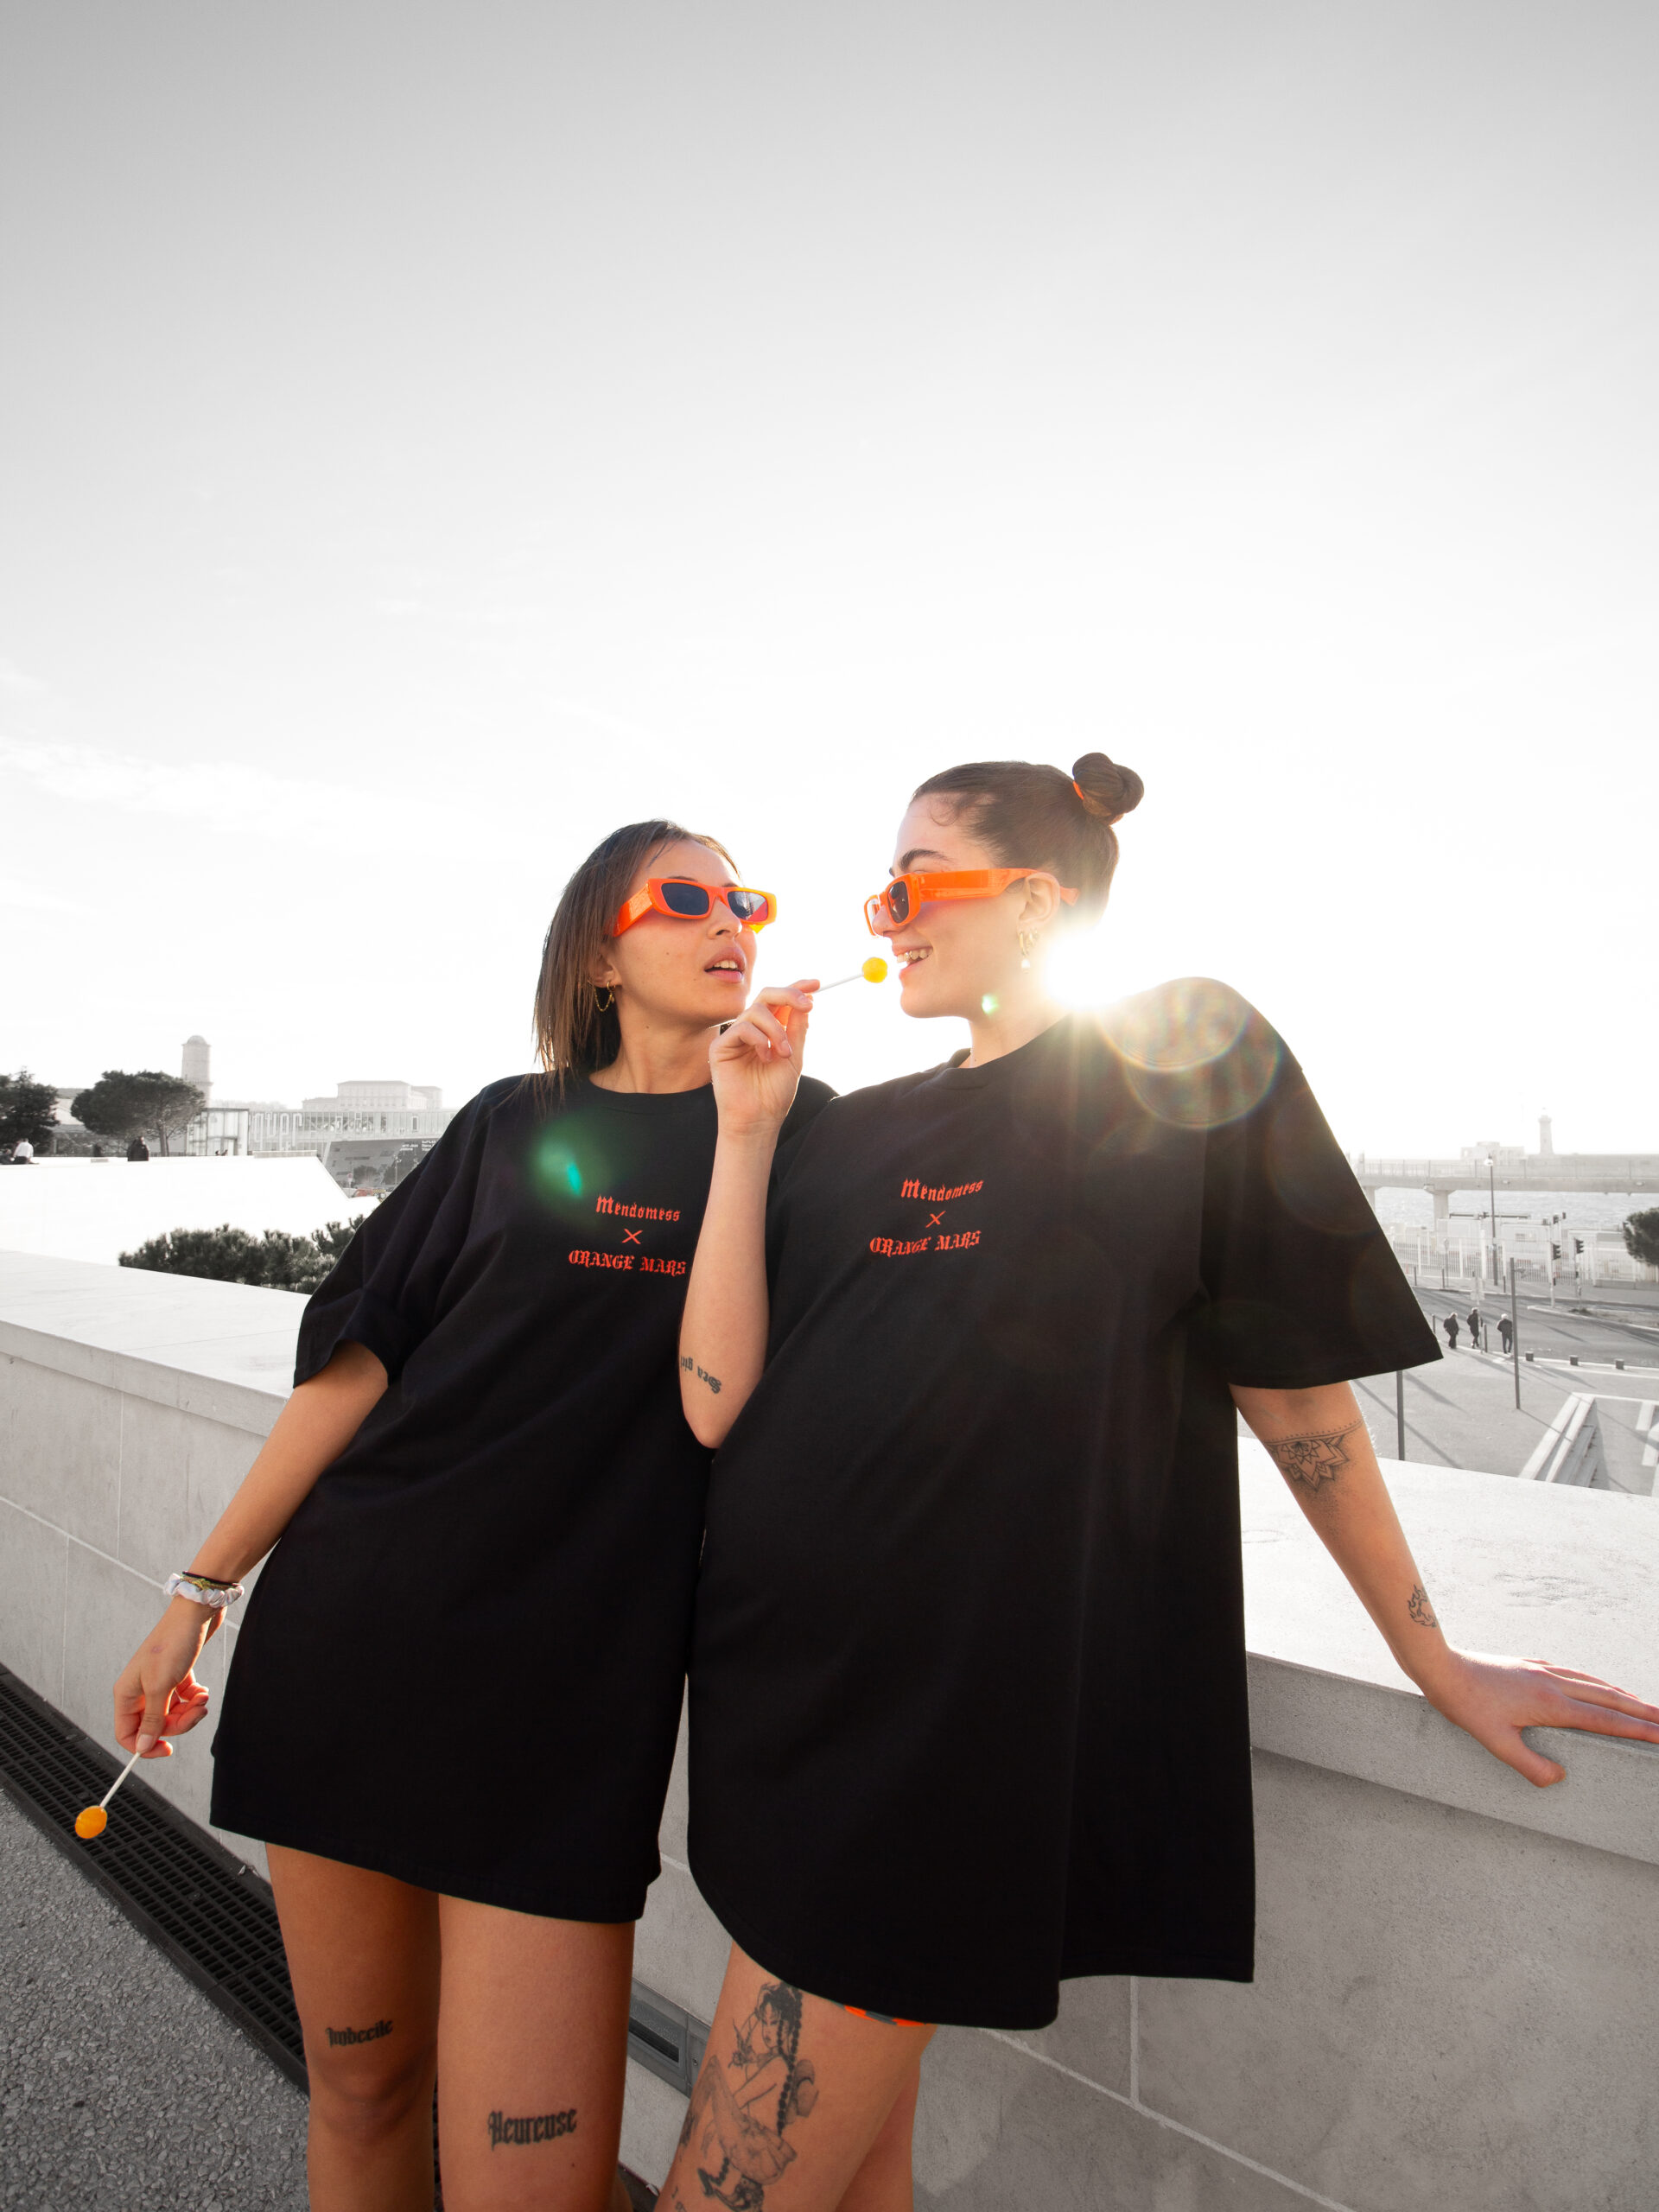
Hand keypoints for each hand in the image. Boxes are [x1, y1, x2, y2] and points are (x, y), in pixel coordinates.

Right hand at [114, 1597, 220, 1757]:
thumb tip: (141, 1747)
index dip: (145, 1746)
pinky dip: (194, 1698)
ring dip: (190, 1711)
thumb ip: (152, 1719)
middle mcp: (140, 1690)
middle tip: (197, 1712)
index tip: (168, 1749)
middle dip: (179, 1724)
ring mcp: (158, 1683)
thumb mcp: (161, 1686)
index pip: (127, 1734)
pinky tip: (202, 1690)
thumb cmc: (174, 1644)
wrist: (196, 1613)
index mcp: (127, 1694)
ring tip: (202, 1698)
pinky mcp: (175, 1676)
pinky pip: (183, 1700)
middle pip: (155, 1726)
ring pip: (172, 1714)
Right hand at [709, 981, 817, 1137]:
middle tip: (807, 1004)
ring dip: (776, 1029)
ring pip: (756, 1010)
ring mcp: (735, 1037)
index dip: (797, 988)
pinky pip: (742, 1028)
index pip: (781, 1002)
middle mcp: (752, 1030)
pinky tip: (765, 1057)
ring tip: (784, 1053)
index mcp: (770, 1030)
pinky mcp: (721, 1047)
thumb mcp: (794, 1057)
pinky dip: (759, 1039)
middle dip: (789, 994)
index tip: (816, 984)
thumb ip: (797, 1029)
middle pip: (766, 996)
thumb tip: (806, 1001)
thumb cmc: (775, 1093)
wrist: (759, 1120)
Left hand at [1419, 1649, 1658, 1786]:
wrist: (1443, 1668)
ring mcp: (1542, 1670)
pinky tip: (1594, 1685)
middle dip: (1641, 1710)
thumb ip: (1530, 1766)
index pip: (1605, 1719)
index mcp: (1550, 1704)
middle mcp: (1552, 1682)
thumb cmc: (1467, 1707)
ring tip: (1641, 1705)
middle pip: (1608, 1697)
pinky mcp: (1530, 1664)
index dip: (1636, 1729)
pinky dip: (1593, 1682)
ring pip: (1592, 1682)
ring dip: (1620, 1694)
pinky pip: (1573, 1673)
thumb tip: (1560, 1779)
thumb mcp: (1496, 1744)